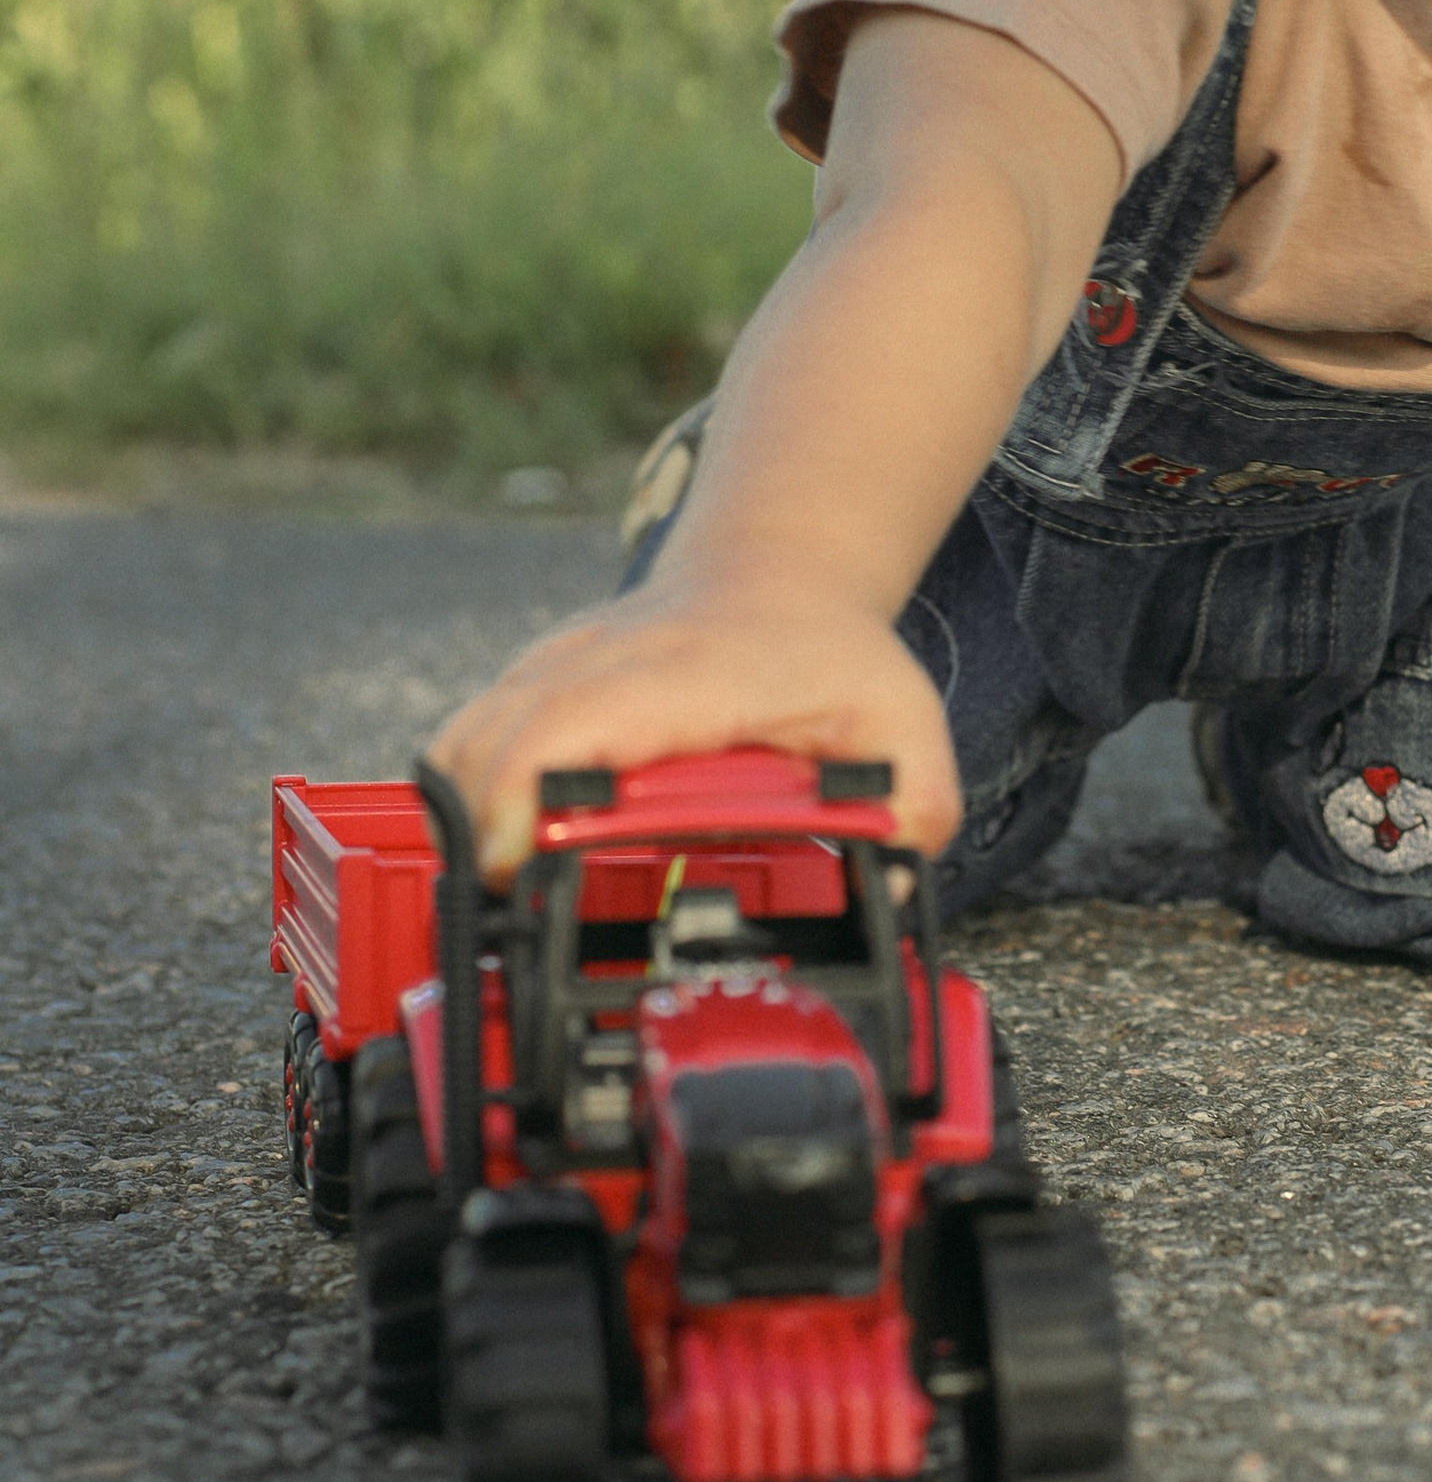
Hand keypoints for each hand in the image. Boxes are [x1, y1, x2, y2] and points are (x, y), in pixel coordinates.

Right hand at [425, 552, 960, 884]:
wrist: (781, 571)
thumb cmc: (832, 653)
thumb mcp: (903, 726)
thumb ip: (915, 810)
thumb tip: (893, 890)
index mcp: (687, 674)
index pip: (570, 723)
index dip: (522, 796)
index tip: (514, 866)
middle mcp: (606, 659)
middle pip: (492, 738)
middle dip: (477, 832)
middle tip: (509, 910)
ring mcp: (561, 663)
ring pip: (465, 737)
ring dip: (465, 816)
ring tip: (507, 887)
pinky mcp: (537, 679)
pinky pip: (471, 737)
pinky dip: (471, 794)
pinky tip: (506, 846)